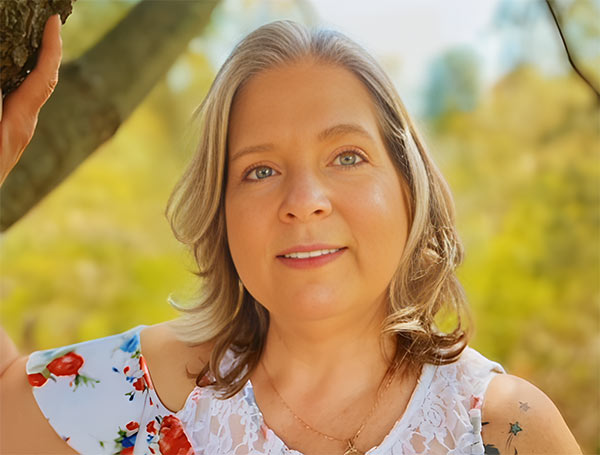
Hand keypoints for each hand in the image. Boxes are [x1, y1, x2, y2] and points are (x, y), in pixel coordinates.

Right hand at [0, 14, 61, 185]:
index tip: (54, 20)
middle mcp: (24, 127)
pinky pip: (19, 103)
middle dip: (47, 50)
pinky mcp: (9, 138)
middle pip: (44, 82)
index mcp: (17, 123)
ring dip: (33, 65)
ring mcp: (18, 134)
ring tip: (32, 40)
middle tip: (47, 23)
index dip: (51, 47)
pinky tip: (12, 74)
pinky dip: (20, 82)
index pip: (43, 78)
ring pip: (31, 93)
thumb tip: (4, 86)